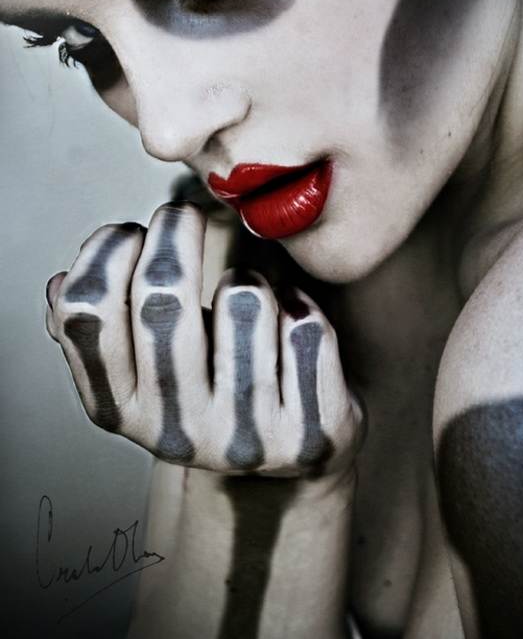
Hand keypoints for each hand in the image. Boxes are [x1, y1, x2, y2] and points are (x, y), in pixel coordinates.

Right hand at [45, 203, 363, 477]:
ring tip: (246, 292)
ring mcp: (246, 437)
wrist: (286, 456)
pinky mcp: (309, 433)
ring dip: (247, 277)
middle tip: (183, 216)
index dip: (105, 254)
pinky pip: (305, 327)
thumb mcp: (145, 375)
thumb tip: (63, 286)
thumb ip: (100, 336)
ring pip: (246, 300)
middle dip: (174, 233)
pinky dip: (299, 304)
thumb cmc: (211, 392)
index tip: (130, 233)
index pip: (87, 313)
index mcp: (121, 411)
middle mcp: (177, 433)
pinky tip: (291, 319)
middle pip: (162, 295)